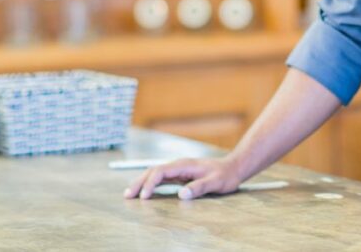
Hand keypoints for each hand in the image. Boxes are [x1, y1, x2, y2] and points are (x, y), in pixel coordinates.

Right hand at [123, 156, 244, 200]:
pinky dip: (150, 185)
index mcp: (185, 165)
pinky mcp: (180, 176)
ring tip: (129, 194)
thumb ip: (199, 187)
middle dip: (139, 182)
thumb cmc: (225, 175)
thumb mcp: (216, 182)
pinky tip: (144, 192)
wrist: (233, 167)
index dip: (150, 183)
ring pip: (155, 174)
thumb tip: (181, 195)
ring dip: (142, 183)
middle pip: (153, 171)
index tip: (144, 196)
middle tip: (127, 195)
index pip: (161, 171)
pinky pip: (161, 179)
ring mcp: (179, 170)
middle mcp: (179, 165)